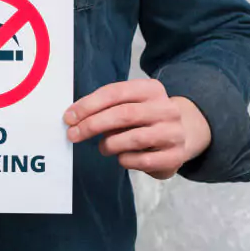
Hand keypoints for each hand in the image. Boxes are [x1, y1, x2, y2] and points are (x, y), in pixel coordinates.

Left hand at [63, 78, 211, 179]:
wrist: (180, 136)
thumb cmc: (142, 120)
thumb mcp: (127, 105)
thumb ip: (103, 108)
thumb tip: (73, 118)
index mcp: (151, 89)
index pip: (115, 92)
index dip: (88, 105)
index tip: (69, 117)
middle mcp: (166, 108)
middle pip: (123, 114)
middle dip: (92, 125)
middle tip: (73, 134)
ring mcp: (173, 132)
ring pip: (133, 138)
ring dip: (109, 144)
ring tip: (102, 147)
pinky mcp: (175, 156)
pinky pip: (142, 160)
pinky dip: (124, 160)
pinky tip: (121, 157)